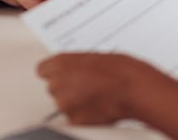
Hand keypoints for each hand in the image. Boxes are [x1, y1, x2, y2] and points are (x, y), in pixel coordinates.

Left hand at [37, 53, 177, 136]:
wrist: (134, 89)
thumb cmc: (120, 70)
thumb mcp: (93, 57)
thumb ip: (74, 65)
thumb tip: (71, 72)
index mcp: (60, 63)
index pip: (42, 70)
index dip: (56, 72)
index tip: (63, 73)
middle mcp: (57, 83)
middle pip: (54, 87)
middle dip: (67, 87)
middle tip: (87, 84)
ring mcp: (64, 104)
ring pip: (63, 103)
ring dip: (75, 101)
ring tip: (96, 95)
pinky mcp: (74, 120)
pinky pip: (73, 117)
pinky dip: (83, 114)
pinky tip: (98, 105)